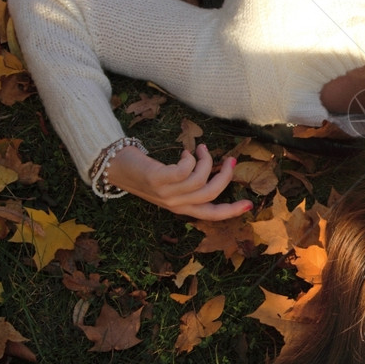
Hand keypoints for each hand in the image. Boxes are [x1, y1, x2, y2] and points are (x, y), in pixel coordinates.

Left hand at [105, 144, 252, 219]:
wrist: (115, 168)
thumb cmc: (145, 174)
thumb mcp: (170, 185)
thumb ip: (190, 184)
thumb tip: (215, 170)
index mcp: (181, 208)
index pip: (211, 214)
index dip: (232, 210)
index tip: (249, 204)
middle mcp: (175, 204)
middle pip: (211, 193)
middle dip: (225, 175)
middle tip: (230, 160)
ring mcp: (166, 193)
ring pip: (200, 179)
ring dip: (206, 160)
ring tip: (201, 149)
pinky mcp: (158, 180)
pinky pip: (185, 169)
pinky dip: (190, 158)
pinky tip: (185, 152)